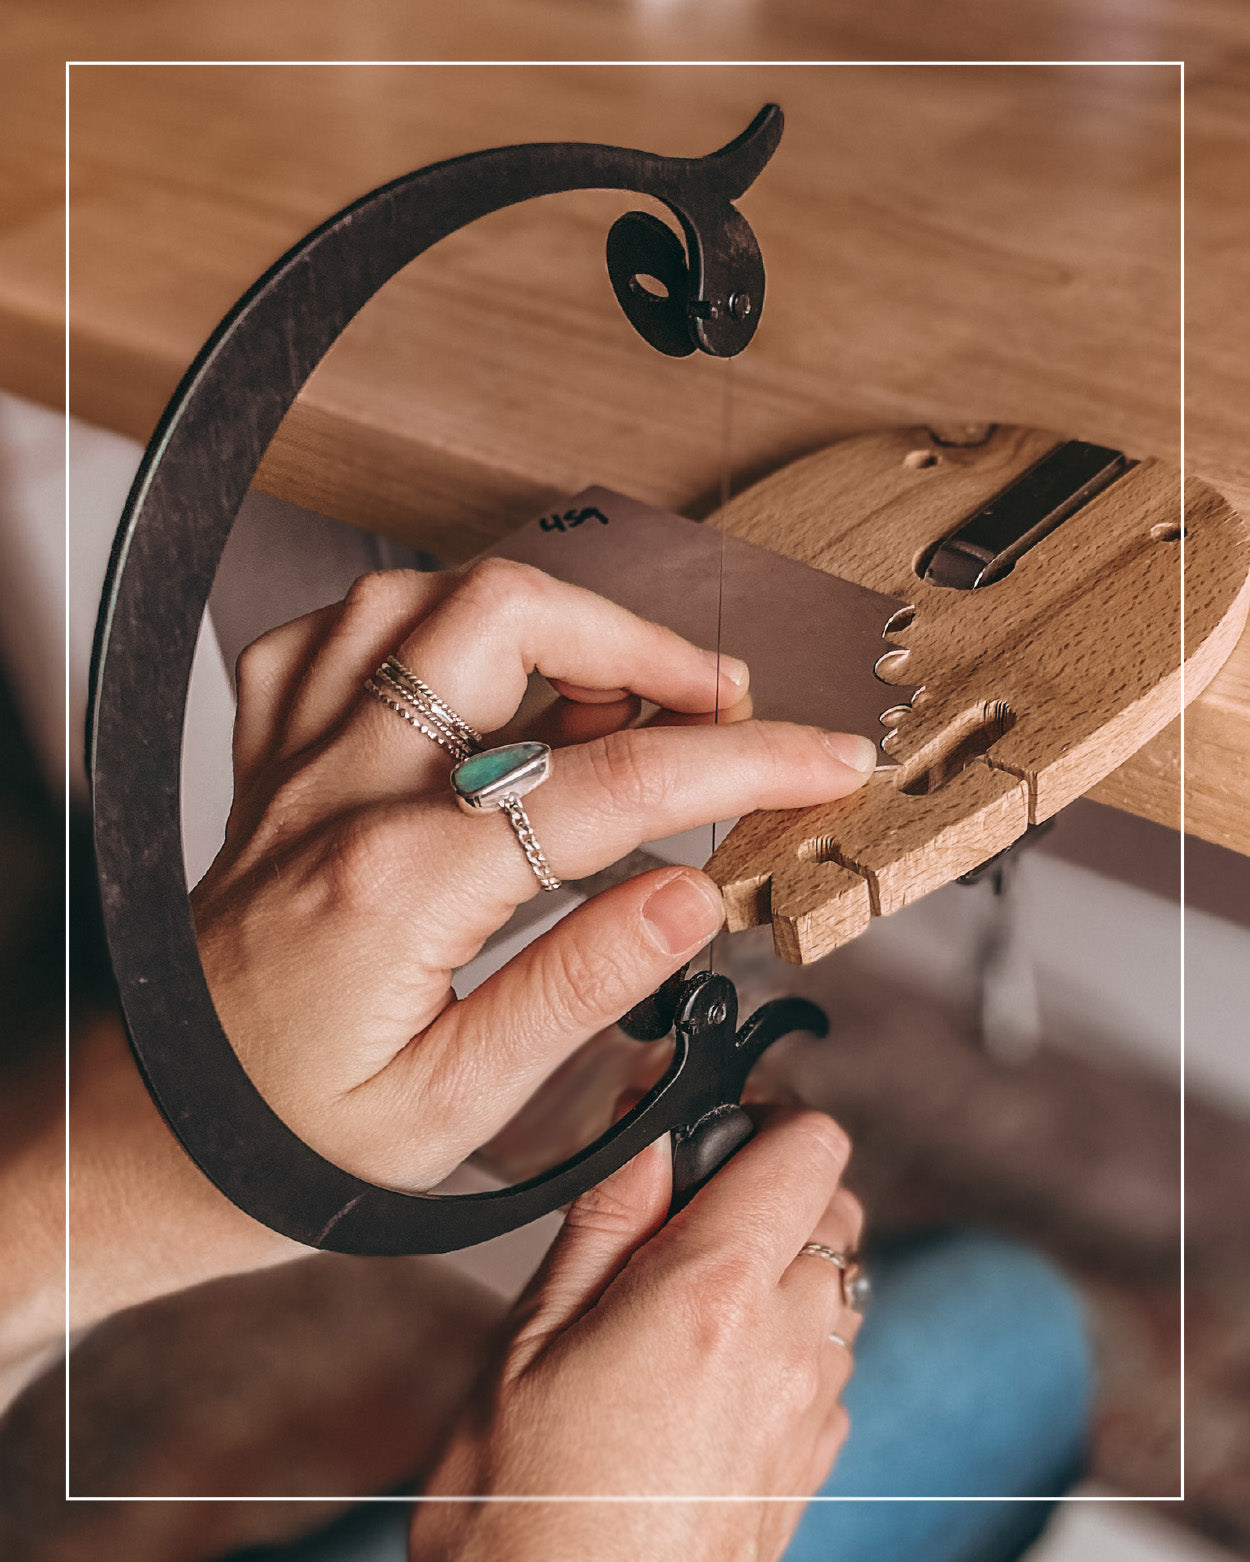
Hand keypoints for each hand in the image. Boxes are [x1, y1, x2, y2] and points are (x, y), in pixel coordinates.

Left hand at [193, 558, 877, 1188]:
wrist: (160, 1132)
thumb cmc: (293, 1137)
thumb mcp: (457, 1103)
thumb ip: (579, 986)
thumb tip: (692, 895)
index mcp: (399, 883)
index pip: (612, 783)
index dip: (745, 761)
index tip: (825, 759)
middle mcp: (342, 790)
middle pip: (507, 618)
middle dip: (645, 644)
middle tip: (722, 705)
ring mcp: (299, 761)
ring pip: (422, 598)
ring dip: (541, 621)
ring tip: (609, 694)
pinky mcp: (275, 762)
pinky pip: (335, 636)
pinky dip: (424, 631)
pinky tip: (472, 690)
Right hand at [409, 1107, 863, 1561]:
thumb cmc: (521, 1510)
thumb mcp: (529, 1339)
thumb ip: (607, 1217)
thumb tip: (648, 1124)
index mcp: (715, 1294)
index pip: (811, 1147)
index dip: (768, 1117)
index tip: (719, 1127)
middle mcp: (787, 1348)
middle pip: (838, 1210)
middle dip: (778, 1189)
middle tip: (691, 1215)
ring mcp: (809, 1416)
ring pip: (839, 1288)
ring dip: (786, 1267)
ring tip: (687, 1301)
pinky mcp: (809, 1470)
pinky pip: (830, 1366)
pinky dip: (790, 1342)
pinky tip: (710, 1373)